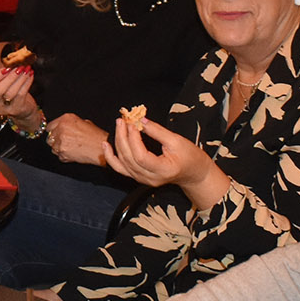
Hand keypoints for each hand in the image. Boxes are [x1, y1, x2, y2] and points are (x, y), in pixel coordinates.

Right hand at [0, 64, 38, 123]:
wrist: (20, 108)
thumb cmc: (8, 91)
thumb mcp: (1, 82)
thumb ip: (2, 73)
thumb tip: (11, 61)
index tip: (6, 67)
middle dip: (9, 77)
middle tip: (18, 67)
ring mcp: (4, 108)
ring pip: (11, 92)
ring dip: (20, 78)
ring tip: (26, 69)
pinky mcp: (16, 109)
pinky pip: (21, 94)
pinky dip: (26, 83)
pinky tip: (30, 75)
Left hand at [47, 113, 111, 167]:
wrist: (101, 148)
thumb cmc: (95, 136)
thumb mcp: (83, 122)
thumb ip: (69, 124)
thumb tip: (62, 127)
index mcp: (66, 119)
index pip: (49, 126)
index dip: (53, 131)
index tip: (55, 134)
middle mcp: (61, 128)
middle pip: (50, 137)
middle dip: (56, 141)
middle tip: (65, 143)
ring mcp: (61, 141)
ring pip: (53, 147)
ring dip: (59, 149)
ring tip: (71, 148)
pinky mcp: (62, 152)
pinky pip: (58, 155)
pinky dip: (64, 156)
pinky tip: (73, 153)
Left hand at [107, 111, 228, 206]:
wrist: (193, 173)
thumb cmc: (190, 157)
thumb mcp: (177, 141)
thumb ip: (157, 131)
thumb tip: (140, 120)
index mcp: (163, 170)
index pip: (140, 156)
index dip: (133, 139)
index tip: (133, 124)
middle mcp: (150, 178)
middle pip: (129, 159)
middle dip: (123, 137)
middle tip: (122, 120)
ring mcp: (143, 180)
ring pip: (122, 163)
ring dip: (117, 143)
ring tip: (118, 126)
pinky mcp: (138, 177)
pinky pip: (121, 169)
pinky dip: (112, 158)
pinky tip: (106, 146)